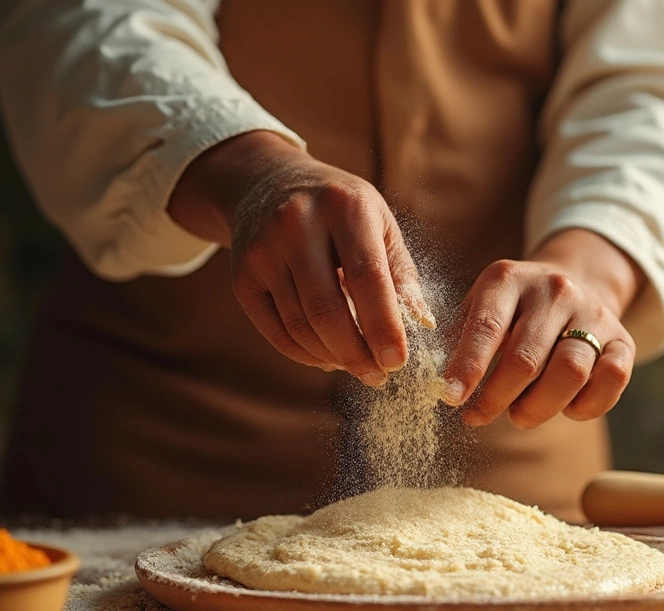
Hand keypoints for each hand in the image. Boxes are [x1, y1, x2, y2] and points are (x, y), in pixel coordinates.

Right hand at [168, 131, 433, 385]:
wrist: (269, 183)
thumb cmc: (340, 210)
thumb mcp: (378, 222)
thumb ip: (401, 273)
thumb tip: (421, 326)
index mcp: (344, 206)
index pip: (367, 278)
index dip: (384, 326)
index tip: (397, 361)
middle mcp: (297, 224)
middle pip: (327, 310)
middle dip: (357, 353)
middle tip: (378, 374)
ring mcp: (264, 250)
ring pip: (300, 326)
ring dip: (333, 356)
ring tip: (357, 364)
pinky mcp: (242, 276)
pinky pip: (276, 331)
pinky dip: (306, 354)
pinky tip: (328, 356)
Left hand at [439, 230, 643, 427]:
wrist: (573, 283)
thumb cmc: (510, 310)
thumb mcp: (477, 308)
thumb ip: (454, 340)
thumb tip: (430, 382)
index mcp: (508, 279)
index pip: (486, 327)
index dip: (467, 368)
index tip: (451, 399)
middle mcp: (554, 289)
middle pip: (527, 359)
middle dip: (498, 398)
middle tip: (480, 416)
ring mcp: (592, 312)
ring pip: (571, 372)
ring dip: (539, 407)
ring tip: (519, 414)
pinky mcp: (623, 337)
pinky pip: (612, 379)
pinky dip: (586, 407)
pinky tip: (564, 408)